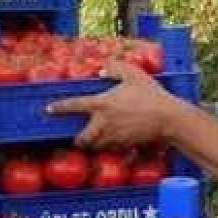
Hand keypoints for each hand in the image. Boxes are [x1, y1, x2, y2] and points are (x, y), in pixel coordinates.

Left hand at [47, 60, 181, 148]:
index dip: (59, 107)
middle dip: (80, 140)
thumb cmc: (150, 94)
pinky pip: (113, 149)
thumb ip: (116, 68)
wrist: (167, 118)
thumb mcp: (133, 74)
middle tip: (79, 138)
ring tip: (97, 142)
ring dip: (95, 145)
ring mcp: (113, 137)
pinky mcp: (124, 145)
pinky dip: (112, 148)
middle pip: (83, 138)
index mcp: (101, 103)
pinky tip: (117, 143)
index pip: (73, 105)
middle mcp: (103, 123)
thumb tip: (103, 68)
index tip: (49, 109)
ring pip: (97, 145)